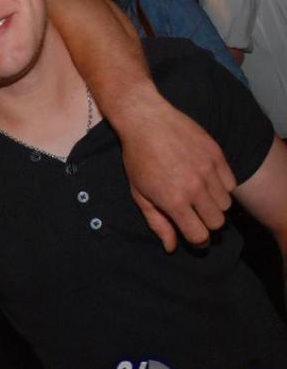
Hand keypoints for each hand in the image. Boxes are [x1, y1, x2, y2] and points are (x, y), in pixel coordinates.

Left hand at [119, 98, 235, 251]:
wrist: (146, 121)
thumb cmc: (138, 159)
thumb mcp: (140, 194)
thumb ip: (157, 222)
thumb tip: (171, 247)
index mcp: (173, 200)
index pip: (199, 235)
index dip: (197, 241)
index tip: (193, 236)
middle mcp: (195, 187)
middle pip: (217, 222)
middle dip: (206, 223)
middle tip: (194, 214)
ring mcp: (208, 170)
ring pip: (226, 204)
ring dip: (214, 205)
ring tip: (198, 195)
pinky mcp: (217, 155)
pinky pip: (231, 183)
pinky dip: (222, 186)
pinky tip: (206, 180)